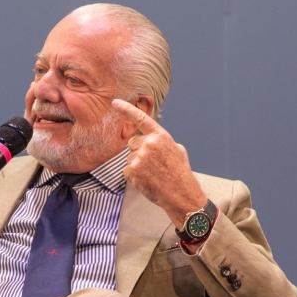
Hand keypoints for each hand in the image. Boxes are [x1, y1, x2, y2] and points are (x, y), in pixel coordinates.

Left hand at [112, 99, 206, 229]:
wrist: (181, 194)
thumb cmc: (180, 173)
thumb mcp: (177, 149)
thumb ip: (161, 141)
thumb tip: (151, 139)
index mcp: (160, 136)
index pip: (140, 118)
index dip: (126, 109)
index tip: (115, 103)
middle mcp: (149, 143)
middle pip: (133, 142)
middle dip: (139, 150)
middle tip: (152, 163)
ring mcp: (139, 156)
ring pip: (130, 157)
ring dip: (137, 164)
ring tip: (152, 174)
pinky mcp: (132, 170)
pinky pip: (127, 170)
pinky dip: (134, 176)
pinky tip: (146, 180)